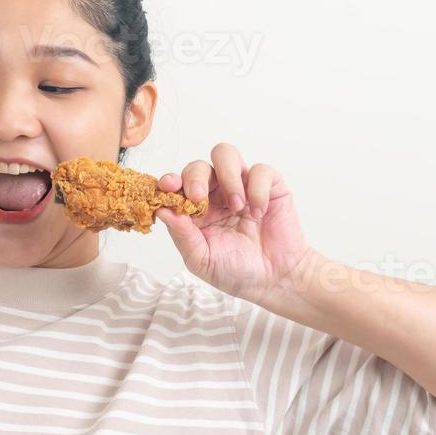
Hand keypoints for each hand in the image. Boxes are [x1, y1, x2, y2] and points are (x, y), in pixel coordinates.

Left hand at [154, 142, 319, 306]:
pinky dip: (257, 190)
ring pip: (226, 154)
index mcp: (195, 210)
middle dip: (194, 177)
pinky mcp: (269, 186)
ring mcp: (242, 186)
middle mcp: (215, 194)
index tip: (167, 186)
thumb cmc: (236, 271)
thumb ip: (182, 236)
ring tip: (236, 206)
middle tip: (198, 197)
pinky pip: (260, 170)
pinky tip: (259, 213)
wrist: (275, 280)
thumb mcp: (202, 260)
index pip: (178, 185)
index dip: (170, 181)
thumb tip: (161, 210)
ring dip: (226, 176)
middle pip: (198, 166)